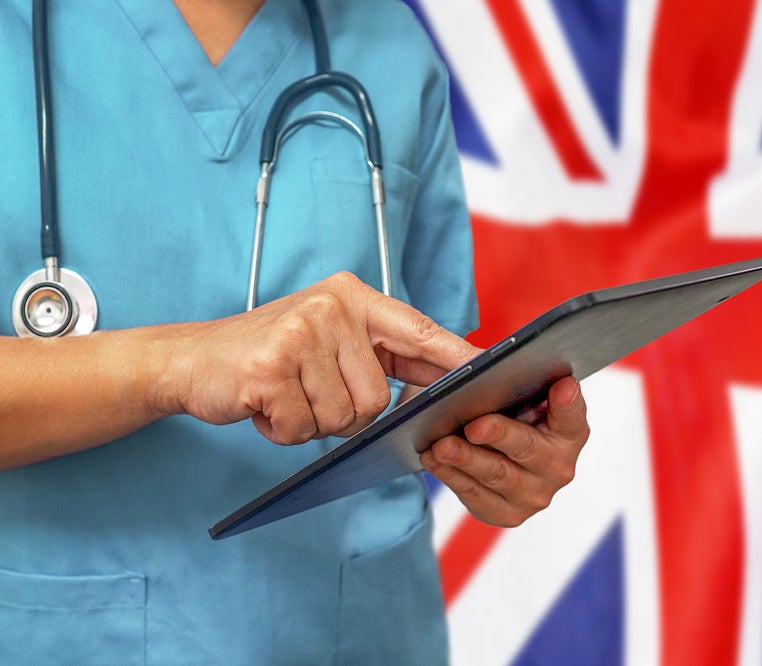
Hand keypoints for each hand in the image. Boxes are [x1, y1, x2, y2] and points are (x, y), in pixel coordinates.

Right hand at [163, 272, 476, 443]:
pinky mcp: (271, 366)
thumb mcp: (328, 341)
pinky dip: (281, 430)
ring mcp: (301, 333)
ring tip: (284, 395)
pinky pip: (303, 428)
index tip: (488, 371)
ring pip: (344, 418)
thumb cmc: (269, 357)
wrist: (190, 360)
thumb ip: (379, 358)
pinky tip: (263, 405)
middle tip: (307, 393)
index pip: (417, 330)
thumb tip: (439, 387)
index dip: (453, 356)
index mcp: (352, 297)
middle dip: (344, 414)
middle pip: (377, 398)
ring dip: (311, 423)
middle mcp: (331, 306)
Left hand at [420, 376, 589, 526]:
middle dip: (499, 435)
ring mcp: (534, 495)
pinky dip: (451, 475)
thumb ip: (517, 382)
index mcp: (570, 431)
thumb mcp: (518, 395)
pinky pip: (475, 495)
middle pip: (528, 448)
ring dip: (465, 459)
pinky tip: (433, 459)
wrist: (491, 454)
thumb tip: (491, 367)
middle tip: (474, 425)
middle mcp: (559, 466)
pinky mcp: (507, 514)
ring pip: (496, 474)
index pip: (572, 414)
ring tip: (440, 445)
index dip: (568, 401)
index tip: (562, 385)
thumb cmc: (508, 415)